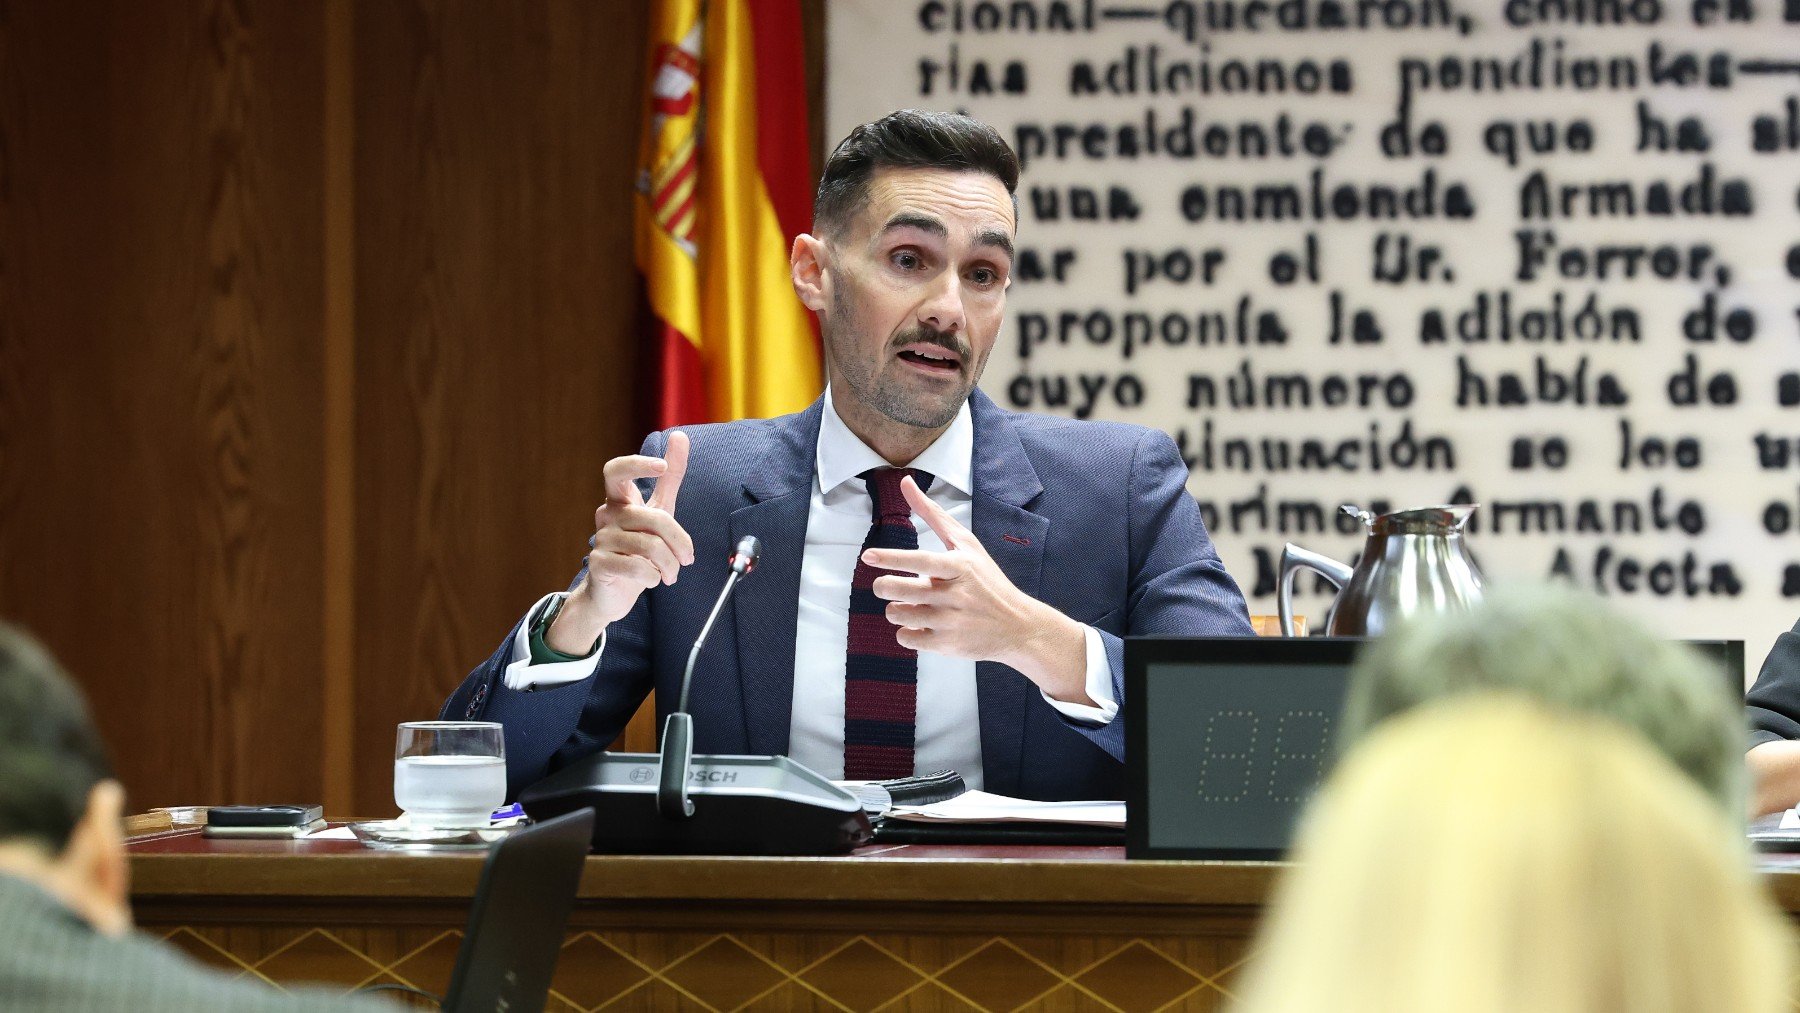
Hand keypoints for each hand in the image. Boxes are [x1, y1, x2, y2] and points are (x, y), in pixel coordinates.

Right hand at [548, 431, 694, 652]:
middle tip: (688, 558)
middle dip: (679, 540)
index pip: (616, 471)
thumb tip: (680, 435)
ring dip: (669, 565)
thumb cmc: (639, 549)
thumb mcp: (659, 511)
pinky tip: (652, 580)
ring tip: (670, 575)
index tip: (662, 465)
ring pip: (649, 546)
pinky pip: (636, 568)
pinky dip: (652, 577)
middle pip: (653, 517)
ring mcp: (600, 540)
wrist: (615, 593)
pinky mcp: (598, 564)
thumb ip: (670, 478)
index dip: (637, 464)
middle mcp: (607, 516)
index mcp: (620, 500)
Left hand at [862, 475, 1091, 704]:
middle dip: (885, 587)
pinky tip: (919, 625)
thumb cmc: (987, 581)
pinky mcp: (947, 645)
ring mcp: (951, 622)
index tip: (868, 556)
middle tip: (884, 585)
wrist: (1018, 626)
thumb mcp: (966, 544)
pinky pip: (907, 638)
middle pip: (902, 591)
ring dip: (895, 610)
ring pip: (899, 615)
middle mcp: (956, 595)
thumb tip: (905, 482)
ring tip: (907, 605)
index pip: (922, 561)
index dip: (893, 558)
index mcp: (960, 567)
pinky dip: (906, 632)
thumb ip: (932, 514)